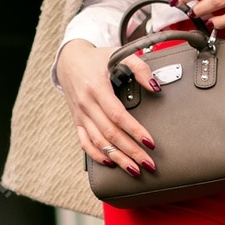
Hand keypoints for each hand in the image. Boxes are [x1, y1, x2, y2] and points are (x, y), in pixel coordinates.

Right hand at [57, 38, 158, 172]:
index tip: (150, 143)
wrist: (69, 60)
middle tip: (148, 164)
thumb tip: (155, 86)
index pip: (118, 115)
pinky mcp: (77, 121)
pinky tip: (110, 162)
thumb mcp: (119, 55)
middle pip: (110, 134)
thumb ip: (140, 68)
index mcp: (96, 88)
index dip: (135, 131)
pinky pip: (84, 142)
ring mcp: (80, 115)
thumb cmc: (97, 59)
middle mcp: (86, 104)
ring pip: (98, 142)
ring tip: (134, 169)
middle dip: (131, 151)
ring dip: (117, 158)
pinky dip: (96, 155)